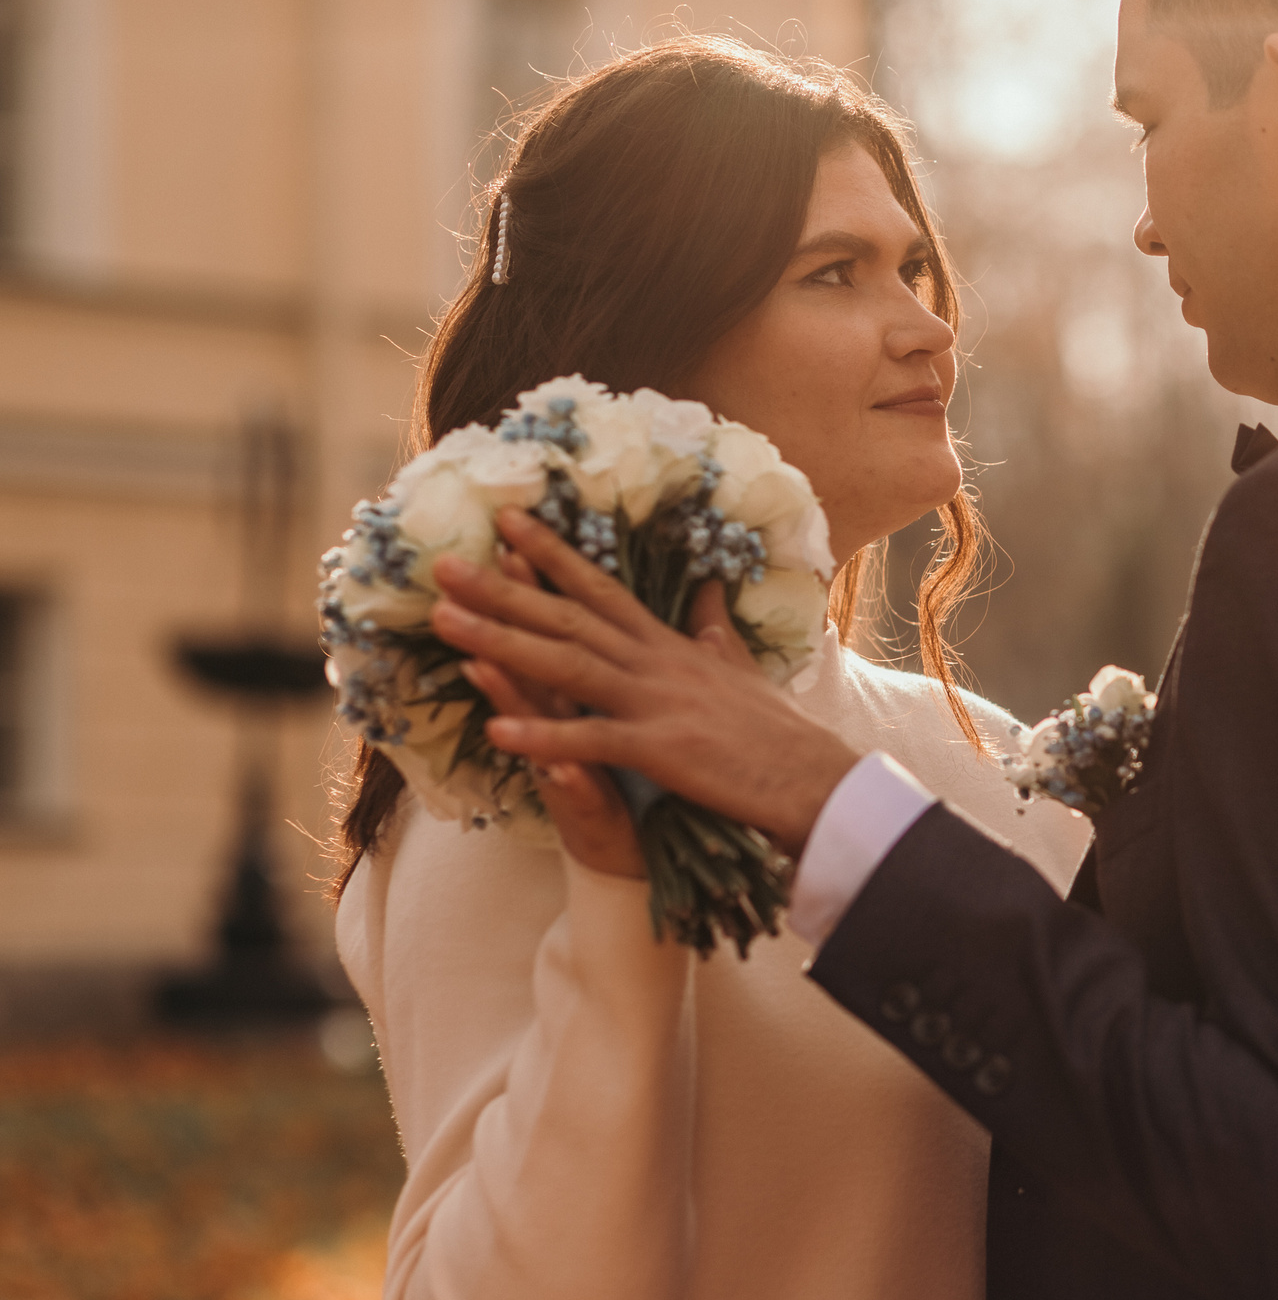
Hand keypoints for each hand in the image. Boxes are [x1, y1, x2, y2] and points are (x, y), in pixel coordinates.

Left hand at [429, 507, 857, 853]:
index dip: (551, 554)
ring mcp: (656, 703)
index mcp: (668, 645)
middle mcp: (655, 663)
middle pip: (567, 619)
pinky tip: (499, 731)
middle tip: (442, 563)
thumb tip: (709, 587)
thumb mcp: (738, 666)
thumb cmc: (774, 731)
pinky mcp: (661, 750)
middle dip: (502, 589)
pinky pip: (593, 740)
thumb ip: (712, 625)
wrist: (812, 777)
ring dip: (502, 642)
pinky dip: (546, 737)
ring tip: (444, 622)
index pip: (599, 588)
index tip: (506, 522)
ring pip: (567, 666)